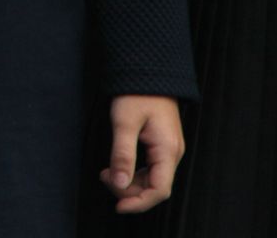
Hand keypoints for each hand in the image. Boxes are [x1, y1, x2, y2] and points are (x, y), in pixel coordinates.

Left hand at [100, 94, 182, 212]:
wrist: (149, 71)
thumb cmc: (137, 93)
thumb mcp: (124, 122)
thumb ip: (122, 155)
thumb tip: (117, 184)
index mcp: (168, 150)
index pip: (159, 190)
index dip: (139, 202)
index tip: (118, 206)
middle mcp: (172, 153)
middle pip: (155, 187)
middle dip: (129, 190)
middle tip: (104, 177)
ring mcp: (168, 149)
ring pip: (152, 178)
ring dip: (129, 181)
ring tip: (106, 171)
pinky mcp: (161, 144)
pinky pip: (150, 168)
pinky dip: (133, 171)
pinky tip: (116, 166)